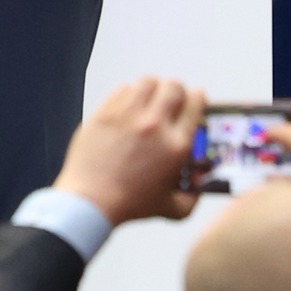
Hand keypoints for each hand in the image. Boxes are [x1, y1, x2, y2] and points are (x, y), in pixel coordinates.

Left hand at [56, 76, 202, 226]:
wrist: (91, 201)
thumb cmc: (130, 204)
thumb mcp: (171, 208)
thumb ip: (192, 198)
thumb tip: (200, 186)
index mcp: (176, 145)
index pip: (195, 104)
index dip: (198, 98)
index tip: (196, 99)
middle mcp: (155, 124)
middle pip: (174, 86)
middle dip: (177, 91)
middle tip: (172, 100)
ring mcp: (128, 115)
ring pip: (148, 82)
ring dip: (153, 88)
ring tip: (149, 100)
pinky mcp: (106, 111)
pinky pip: (123, 89)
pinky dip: (130, 94)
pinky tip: (128, 107)